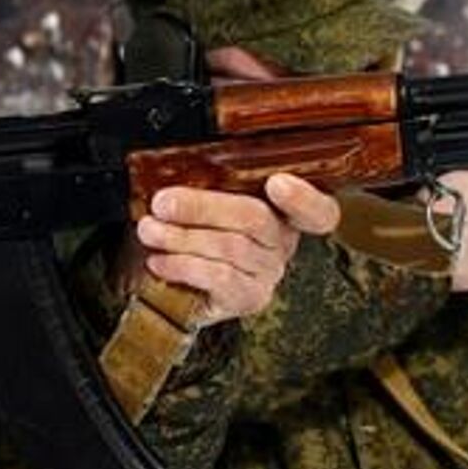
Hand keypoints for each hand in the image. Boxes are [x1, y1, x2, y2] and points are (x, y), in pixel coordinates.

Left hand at [128, 175, 339, 323]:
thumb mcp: (201, 199)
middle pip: (255, 218)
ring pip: (230, 248)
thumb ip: (205, 182)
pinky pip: (221, 279)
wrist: (175, 280)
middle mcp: (283, 242)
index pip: (317, 209)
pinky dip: (185, 267)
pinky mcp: (248, 298)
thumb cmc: (191, 229)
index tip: (277, 183)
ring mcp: (269, 272)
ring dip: (181, 238)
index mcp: (282, 208)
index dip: (304, 198)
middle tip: (163, 203)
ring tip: (150, 231)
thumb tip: (173, 169)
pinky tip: (160, 261)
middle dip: (202, 208)